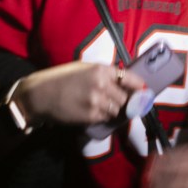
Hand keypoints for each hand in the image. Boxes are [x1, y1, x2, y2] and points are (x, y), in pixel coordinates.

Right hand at [12, 62, 145, 125]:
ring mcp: (97, 101)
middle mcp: (102, 84)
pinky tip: (95, 113)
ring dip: (114, 111)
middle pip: (125, 97)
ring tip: (105, 108)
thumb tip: (124, 83)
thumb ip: (103, 74)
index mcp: (100, 70)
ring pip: (117, 110)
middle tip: (124, 103)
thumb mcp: (83, 69)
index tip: (145, 91)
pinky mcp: (91, 116)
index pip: (128, 78)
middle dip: (125, 101)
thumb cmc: (62, 79)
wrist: (42, 95)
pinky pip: (106, 118)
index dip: (139, 86)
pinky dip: (104, 117)